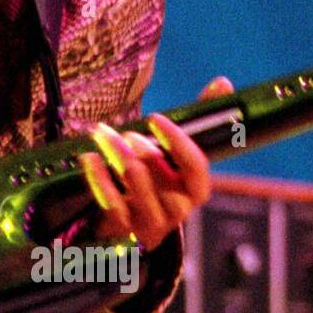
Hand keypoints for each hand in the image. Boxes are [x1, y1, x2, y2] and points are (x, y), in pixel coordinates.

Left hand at [78, 76, 233, 250]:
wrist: (130, 222)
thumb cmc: (156, 179)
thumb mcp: (176, 153)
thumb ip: (199, 121)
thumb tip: (222, 82)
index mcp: (196, 189)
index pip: (196, 166)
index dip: (177, 141)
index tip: (155, 118)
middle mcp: (178, 209)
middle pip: (162, 175)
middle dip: (141, 148)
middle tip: (125, 132)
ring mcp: (151, 223)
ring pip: (135, 184)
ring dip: (117, 153)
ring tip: (103, 134)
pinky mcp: (124, 230)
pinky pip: (111, 202)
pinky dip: (98, 176)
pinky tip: (90, 157)